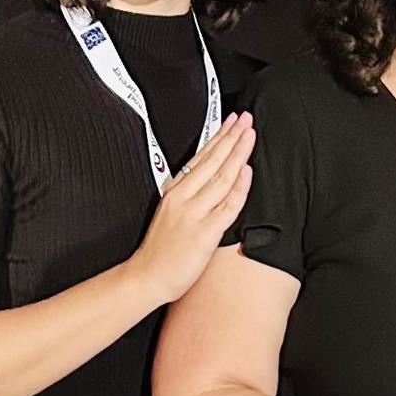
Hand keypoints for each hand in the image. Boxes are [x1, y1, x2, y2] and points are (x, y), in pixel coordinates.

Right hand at [128, 113, 254, 304]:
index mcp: (175, 191)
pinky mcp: (204, 233)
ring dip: (238, 153)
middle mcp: (184, 198)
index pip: (201, 157)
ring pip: (221, 176)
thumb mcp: (169, 213)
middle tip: (246, 119)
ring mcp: (194, 214)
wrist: (145, 277)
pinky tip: (247, 171)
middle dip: (232, 137)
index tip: (232, 122)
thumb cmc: (159, 250)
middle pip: (213, 160)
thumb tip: (207, 181)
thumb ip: (187, 196)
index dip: (219, 137)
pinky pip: (226, 206)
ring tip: (249, 135)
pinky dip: (238, 187)